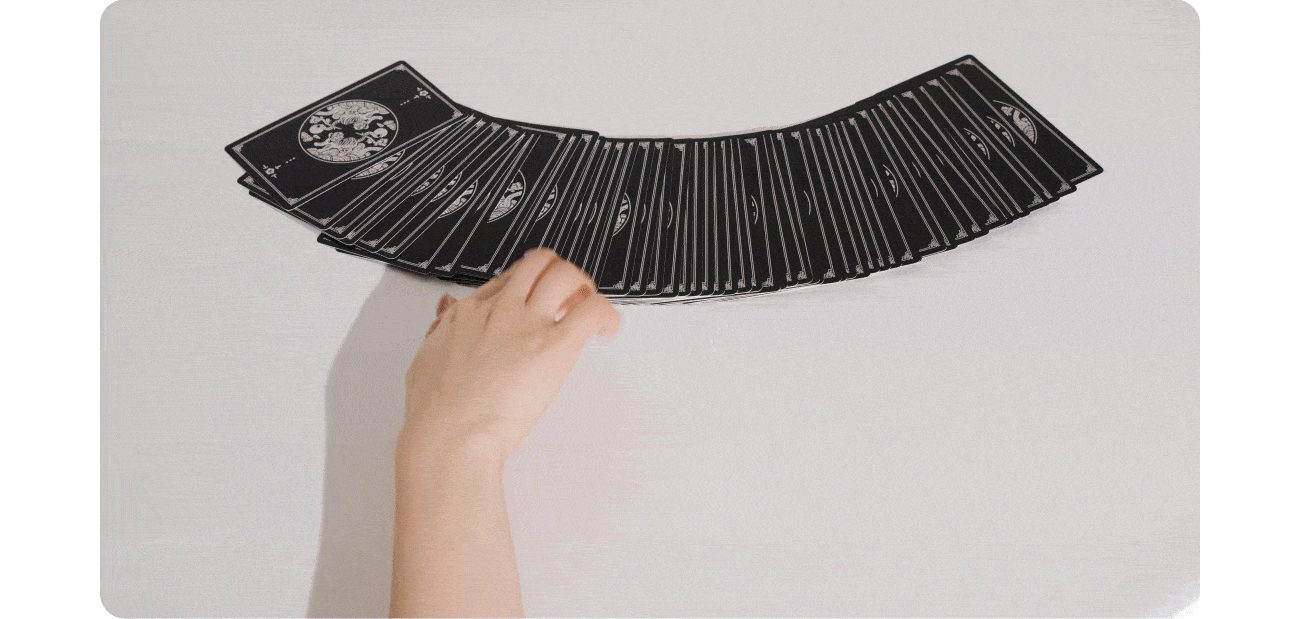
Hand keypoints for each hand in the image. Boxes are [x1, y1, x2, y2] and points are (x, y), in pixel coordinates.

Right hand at [401, 248, 620, 460]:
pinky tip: (606, 331)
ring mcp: (528, 324)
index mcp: (470, 313)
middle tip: (568, 300)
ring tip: (587, 313)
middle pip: (537, 264)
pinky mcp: (554, 345)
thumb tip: (447, 308)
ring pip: (565, 275)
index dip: (528, 287)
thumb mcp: (427, 357)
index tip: (538, 304)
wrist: (449, 434)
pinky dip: (607, 314)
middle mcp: (501, 310)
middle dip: (558, 275)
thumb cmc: (436, 411)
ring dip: (583, 288)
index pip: (509, 280)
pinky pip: (592, 310)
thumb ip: (441, 328)